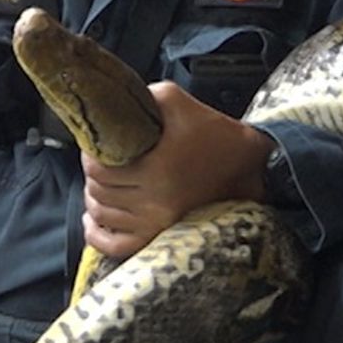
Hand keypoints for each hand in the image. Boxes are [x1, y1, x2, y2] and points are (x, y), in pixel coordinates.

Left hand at [81, 81, 274, 260]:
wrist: (252, 167)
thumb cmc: (216, 134)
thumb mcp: (178, 101)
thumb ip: (144, 97)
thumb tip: (112, 102)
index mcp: (156, 168)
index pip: (99, 169)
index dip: (89, 156)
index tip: (96, 146)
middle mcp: (155, 201)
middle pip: (99, 192)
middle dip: (92, 174)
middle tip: (99, 160)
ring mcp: (158, 224)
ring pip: (103, 216)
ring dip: (94, 199)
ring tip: (101, 183)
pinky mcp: (163, 237)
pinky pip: (116, 246)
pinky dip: (98, 235)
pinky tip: (93, 220)